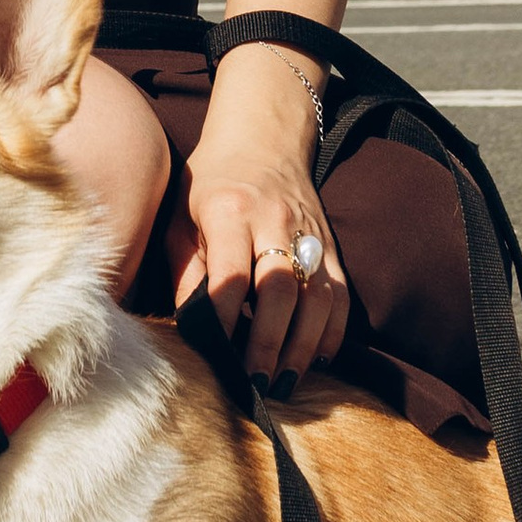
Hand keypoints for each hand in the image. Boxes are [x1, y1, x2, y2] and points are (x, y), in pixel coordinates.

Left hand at [175, 53, 347, 395]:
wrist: (262, 138)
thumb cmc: (209, 184)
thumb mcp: (180, 217)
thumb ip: (185, 271)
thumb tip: (192, 328)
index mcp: (229, 209)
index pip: (231, 271)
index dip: (225, 316)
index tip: (217, 354)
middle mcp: (275, 219)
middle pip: (281, 287)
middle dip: (269, 341)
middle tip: (256, 383)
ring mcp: (309, 233)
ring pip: (318, 295)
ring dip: (303, 345)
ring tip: (284, 382)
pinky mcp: (331, 245)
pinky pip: (341, 295)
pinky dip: (332, 332)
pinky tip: (315, 359)